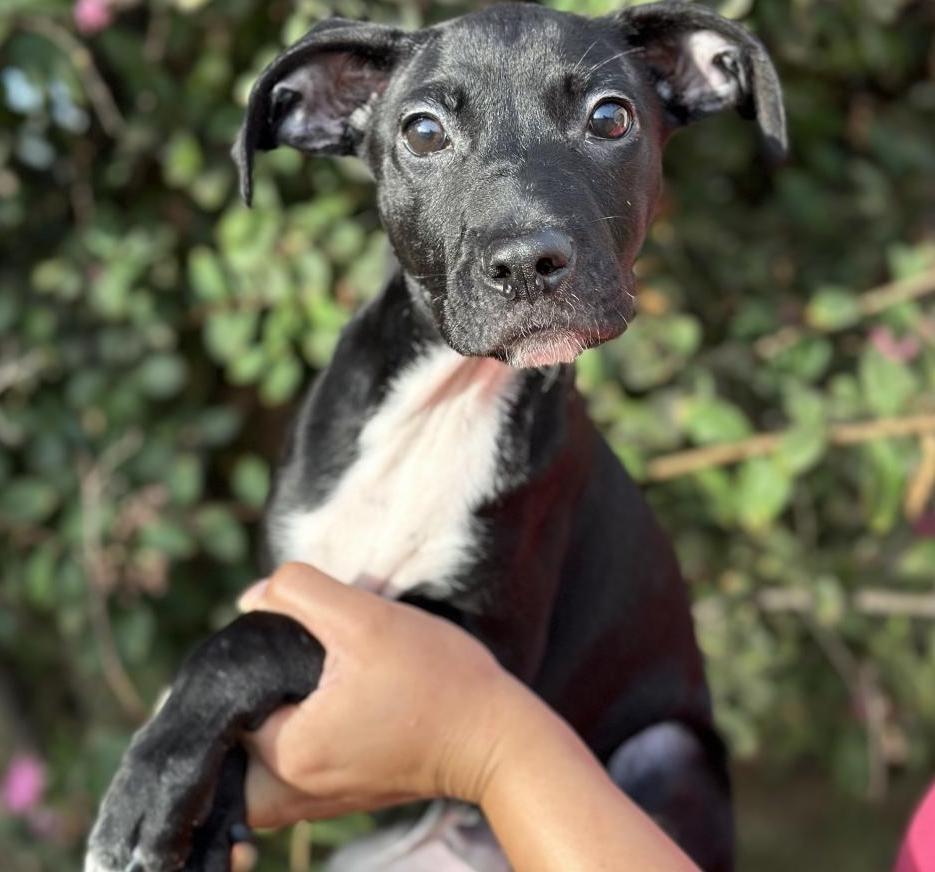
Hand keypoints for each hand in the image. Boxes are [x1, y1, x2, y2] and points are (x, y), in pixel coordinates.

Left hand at [238, 562, 523, 828]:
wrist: (496, 738)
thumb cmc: (438, 678)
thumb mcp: (366, 617)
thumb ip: (299, 594)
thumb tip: (250, 600)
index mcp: (287, 754)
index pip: (225, 698)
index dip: (246, 656)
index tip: (284, 636)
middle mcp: (290, 792)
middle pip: (232, 733)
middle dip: (248, 689)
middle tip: (292, 655)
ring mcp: (313, 802)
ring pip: (254, 755)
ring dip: (266, 713)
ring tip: (306, 678)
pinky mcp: (338, 797)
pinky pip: (284, 770)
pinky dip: (290, 733)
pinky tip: (325, 699)